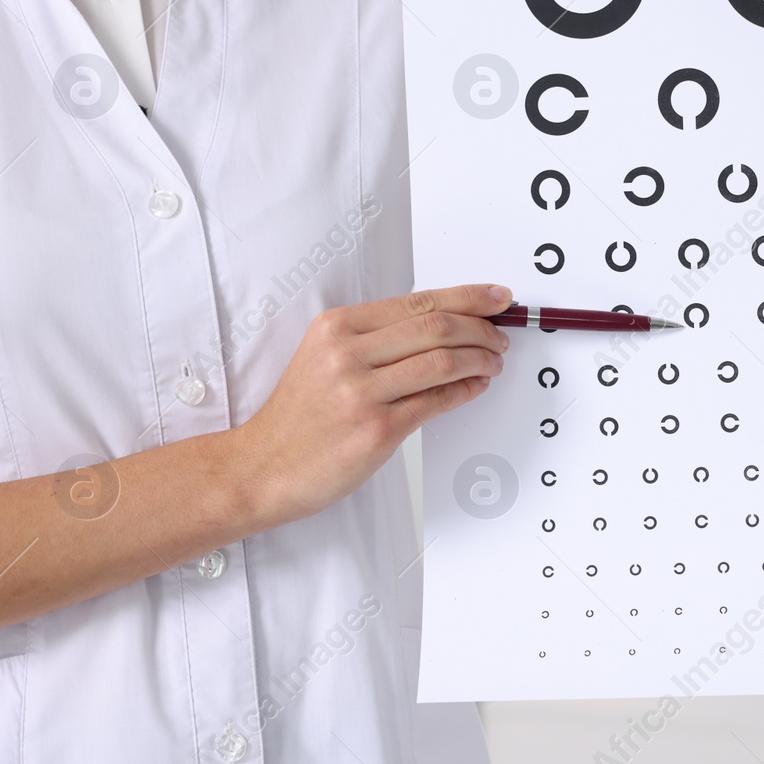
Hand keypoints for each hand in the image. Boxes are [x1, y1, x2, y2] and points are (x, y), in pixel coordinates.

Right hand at [240, 283, 512, 522]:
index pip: (418, 301)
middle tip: (500, 336)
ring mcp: (361, 392)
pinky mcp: (376, 429)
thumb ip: (377, 338)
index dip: (468, 297)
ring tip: (493, 362)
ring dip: (480, 359)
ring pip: (443, 360)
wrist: (263, 466)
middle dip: (481, 329)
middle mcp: (348, 353)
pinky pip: (437, 401)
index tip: (496, 297)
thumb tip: (444, 323)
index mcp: (337, 326)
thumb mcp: (326, 357)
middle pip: (437, 326)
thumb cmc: (300, 416)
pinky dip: (466, 390)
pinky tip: (476, 386)